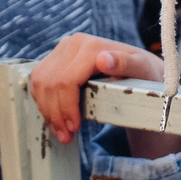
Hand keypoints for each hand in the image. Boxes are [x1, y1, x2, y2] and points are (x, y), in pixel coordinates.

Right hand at [29, 34, 167, 148]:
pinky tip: (55, 116)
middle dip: (56, 114)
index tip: (74, 128)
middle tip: (66, 136)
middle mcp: (73, 43)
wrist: (136, 68)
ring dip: (47, 110)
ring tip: (61, 131)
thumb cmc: (141, 72)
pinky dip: (43, 101)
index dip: (67, 107)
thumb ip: (125, 63)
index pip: (66, 80)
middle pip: (50, 83)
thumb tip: (103, 59)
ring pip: (41, 82)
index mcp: (90, 46)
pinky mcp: (55, 57)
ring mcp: (62, 49)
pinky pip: (39, 80)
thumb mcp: (141, 69)